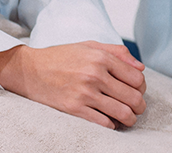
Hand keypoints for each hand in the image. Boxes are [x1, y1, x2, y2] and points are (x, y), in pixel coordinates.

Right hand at [0, 41, 145, 127]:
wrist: (29, 70)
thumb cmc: (61, 57)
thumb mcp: (89, 46)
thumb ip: (117, 52)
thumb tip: (140, 67)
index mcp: (101, 58)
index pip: (136, 78)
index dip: (141, 87)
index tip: (138, 91)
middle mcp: (95, 75)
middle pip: (133, 96)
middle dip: (139, 106)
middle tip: (138, 109)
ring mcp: (84, 93)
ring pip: (122, 112)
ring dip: (130, 119)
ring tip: (128, 119)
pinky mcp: (74, 109)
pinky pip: (103, 123)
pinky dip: (111, 125)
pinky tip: (110, 122)